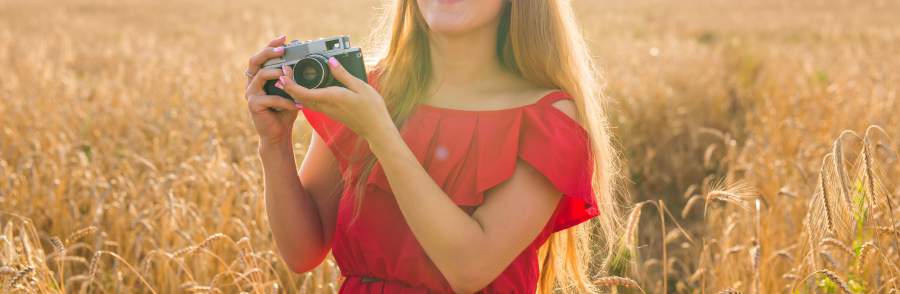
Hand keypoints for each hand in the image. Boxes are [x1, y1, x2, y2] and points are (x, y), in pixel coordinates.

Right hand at [245, 35, 301, 145]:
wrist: (279, 134)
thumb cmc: (285, 111)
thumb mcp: (291, 92)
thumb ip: (293, 78)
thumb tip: (300, 62)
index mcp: (259, 77)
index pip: (262, 56)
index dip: (271, 46)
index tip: (284, 38)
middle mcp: (252, 83)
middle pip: (255, 61)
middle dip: (268, 52)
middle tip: (282, 50)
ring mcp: (250, 93)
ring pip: (261, 75)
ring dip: (276, 73)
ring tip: (289, 75)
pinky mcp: (253, 105)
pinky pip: (271, 98)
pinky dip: (286, 101)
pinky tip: (299, 105)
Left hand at [275, 57, 393, 140]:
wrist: (375, 129)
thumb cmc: (371, 108)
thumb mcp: (360, 86)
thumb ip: (343, 74)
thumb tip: (331, 61)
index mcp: (331, 97)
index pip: (303, 92)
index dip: (290, 84)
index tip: (283, 73)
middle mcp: (326, 106)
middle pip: (299, 97)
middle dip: (288, 85)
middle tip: (282, 71)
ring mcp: (327, 111)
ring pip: (304, 102)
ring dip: (294, 91)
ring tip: (289, 79)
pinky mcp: (330, 113)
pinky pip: (311, 104)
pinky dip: (303, 96)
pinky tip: (303, 89)